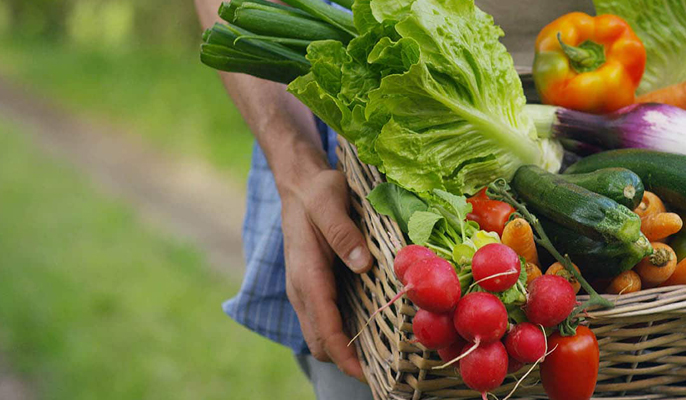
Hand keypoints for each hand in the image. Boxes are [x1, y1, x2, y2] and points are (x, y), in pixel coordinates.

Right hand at [280, 167, 372, 379]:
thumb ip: (342, 232)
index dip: (345, 356)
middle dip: (347, 362)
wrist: (299, 183)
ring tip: (383, 358)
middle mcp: (301, 289)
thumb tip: (362, 264)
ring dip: (346, 351)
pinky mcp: (312, 287)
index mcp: (306, 274)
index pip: (324, 328)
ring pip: (321, 335)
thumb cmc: (317, 190)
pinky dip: (343, 335)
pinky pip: (325, 320)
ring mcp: (305, 290)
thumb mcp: (329, 201)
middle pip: (320, 342)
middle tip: (386, 370)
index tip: (368, 375)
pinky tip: (371, 331)